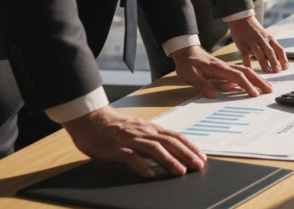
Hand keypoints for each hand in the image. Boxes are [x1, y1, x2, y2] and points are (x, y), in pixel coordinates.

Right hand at [63, 105, 205, 177]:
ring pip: (154, 149)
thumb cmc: (116, 127)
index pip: (176, 136)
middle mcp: (144, 133)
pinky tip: (149, 175)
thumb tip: (172, 151)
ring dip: (169, 160)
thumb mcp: (139, 130)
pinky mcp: (116, 148)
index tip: (202, 157)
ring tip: (180, 172)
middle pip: (170, 142)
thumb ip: (154, 139)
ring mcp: (130, 140)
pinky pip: (130, 157)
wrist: (91, 118)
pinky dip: (141, 166)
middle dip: (186, 154)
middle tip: (199, 166)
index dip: (191, 147)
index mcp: (151, 129)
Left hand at [170, 45, 272, 98]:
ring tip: (266, 87)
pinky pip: (240, 74)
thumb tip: (213, 95)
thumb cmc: (188, 64)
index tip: (254, 94)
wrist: (186, 53)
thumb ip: (202, 85)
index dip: (247, 85)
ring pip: (245, 72)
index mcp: (219, 68)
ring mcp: (226, 68)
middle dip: (259, 81)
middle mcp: (226, 67)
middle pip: (247, 72)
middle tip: (270, 90)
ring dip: (257, 79)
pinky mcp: (225, 70)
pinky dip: (249, 78)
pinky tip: (253, 84)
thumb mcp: (190, 76)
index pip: (237, 76)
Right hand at [228, 16, 287, 72]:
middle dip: (274, 61)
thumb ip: (272, 48)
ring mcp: (252, 41)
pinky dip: (247, 62)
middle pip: (270, 51)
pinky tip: (249, 69)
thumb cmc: (257, 32)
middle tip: (277, 71)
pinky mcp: (242, 43)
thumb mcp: (267, 37)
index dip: (283, 59)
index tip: (286, 68)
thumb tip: (280, 63)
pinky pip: (245, 54)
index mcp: (271, 39)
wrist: (242, 20)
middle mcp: (263, 40)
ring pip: (259, 52)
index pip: (279, 49)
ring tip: (267, 70)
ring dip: (263, 61)